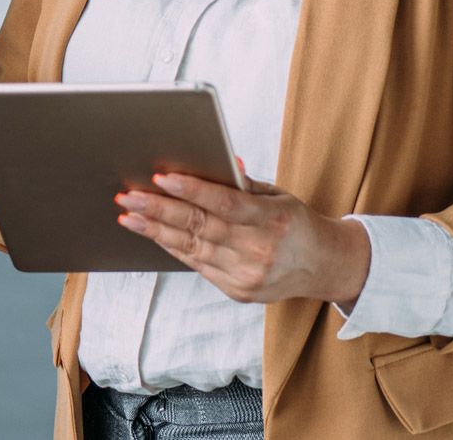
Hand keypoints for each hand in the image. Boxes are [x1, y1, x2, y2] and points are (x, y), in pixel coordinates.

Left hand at [117, 172, 371, 308]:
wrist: (324, 267)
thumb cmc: (296, 222)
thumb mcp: (278, 195)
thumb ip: (243, 184)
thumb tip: (215, 161)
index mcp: (272, 219)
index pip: (225, 204)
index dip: (192, 190)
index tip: (161, 177)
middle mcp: (259, 250)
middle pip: (201, 226)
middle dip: (159, 210)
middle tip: (129, 196)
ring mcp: (247, 275)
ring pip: (192, 248)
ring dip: (156, 230)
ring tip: (128, 215)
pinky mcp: (237, 291)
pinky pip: (197, 265)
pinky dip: (172, 247)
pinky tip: (153, 233)